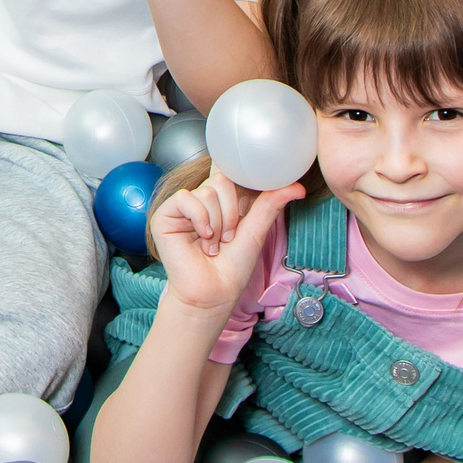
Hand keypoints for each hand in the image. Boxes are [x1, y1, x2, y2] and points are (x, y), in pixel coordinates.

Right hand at [152, 168, 301, 317]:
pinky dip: (200, 219)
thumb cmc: (232, 268)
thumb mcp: (256, 231)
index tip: (250, 174)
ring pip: (207, 192)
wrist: (213, 293)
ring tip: (213, 244)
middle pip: (222, 180)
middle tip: (229, 237)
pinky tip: (202, 237)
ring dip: (218, 222)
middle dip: (232, 212)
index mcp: (222, 201)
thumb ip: (271, 204)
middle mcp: (202, 201)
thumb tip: (297, 187)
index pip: (227, 171)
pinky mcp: (166, 215)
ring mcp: (183, 208)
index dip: (235, 169)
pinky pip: (186, 199)